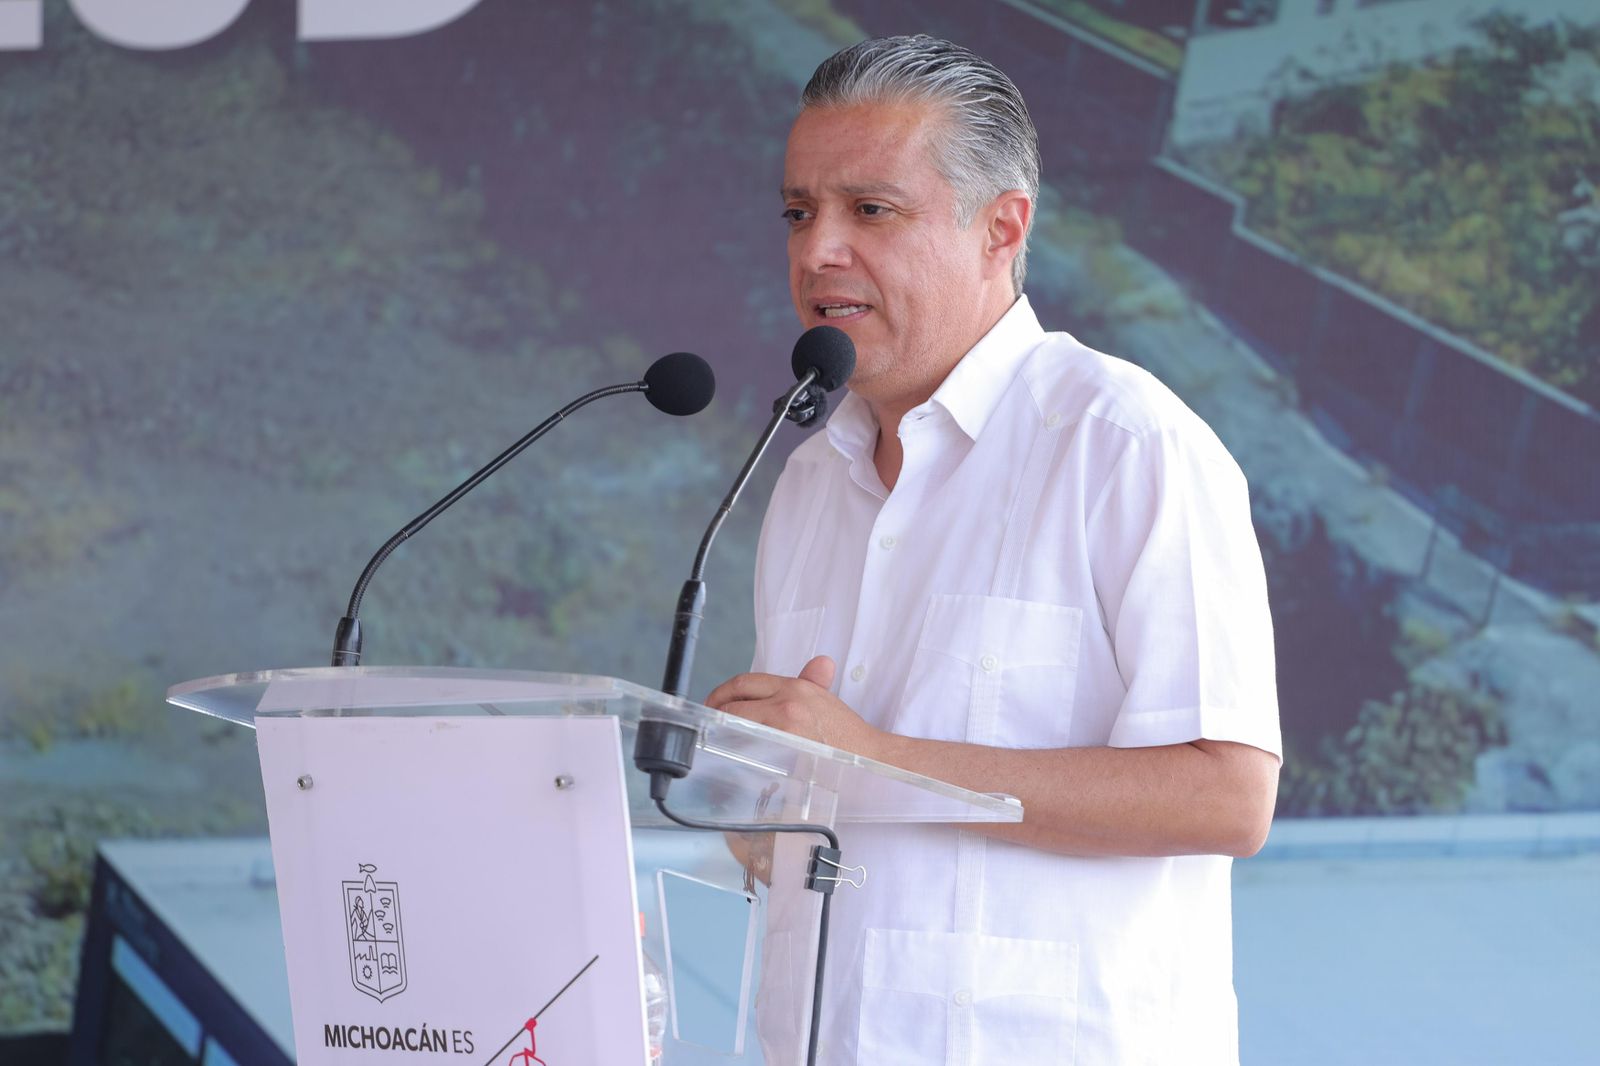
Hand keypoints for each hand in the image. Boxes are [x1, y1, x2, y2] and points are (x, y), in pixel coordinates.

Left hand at [705, 656, 884, 757]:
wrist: (868, 756)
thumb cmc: (847, 734)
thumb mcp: (826, 698)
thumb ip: (812, 680)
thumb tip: (819, 663)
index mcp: (794, 687)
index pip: (746, 682)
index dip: (724, 692)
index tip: (716, 703)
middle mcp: (786, 702)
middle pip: (735, 702)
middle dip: (716, 711)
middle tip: (708, 723)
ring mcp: (784, 726)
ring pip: (737, 724)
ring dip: (722, 731)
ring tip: (716, 739)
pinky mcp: (784, 749)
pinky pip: (748, 747)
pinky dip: (736, 749)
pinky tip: (732, 755)